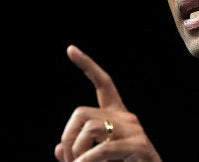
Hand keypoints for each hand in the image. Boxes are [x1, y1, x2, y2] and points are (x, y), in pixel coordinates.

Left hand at [55, 45, 161, 161]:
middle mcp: (127, 118)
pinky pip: (101, 149)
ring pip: (90, 128)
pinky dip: (87, 161)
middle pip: (82, 113)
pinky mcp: (139, 145)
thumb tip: (59, 149)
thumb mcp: (94, 158)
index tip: (70, 49)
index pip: (103, 84)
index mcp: (117, 116)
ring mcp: (135, 130)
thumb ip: (77, 152)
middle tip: (69, 161)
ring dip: (77, 153)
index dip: (87, 66)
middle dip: (68, 138)